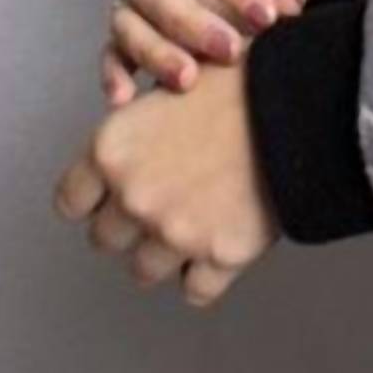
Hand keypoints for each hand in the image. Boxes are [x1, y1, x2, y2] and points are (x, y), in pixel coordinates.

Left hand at [52, 61, 278, 306]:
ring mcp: (176, 232)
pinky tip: (221, 242)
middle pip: (105, 240)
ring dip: (166, 251)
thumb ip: (136, 133)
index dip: (91, 199)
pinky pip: (194, 290)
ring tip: (195, 219)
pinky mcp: (219, 257)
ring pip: (144, 270)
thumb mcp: (170, 88)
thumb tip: (125, 160)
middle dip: (130, 225)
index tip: (107, 197)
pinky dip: (206, 273)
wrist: (302, 101)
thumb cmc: (241, 82)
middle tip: (163, 201)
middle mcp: (135, 197)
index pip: (70, 202)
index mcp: (113, 151)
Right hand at [102, 0, 336, 103]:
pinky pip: (115, 45)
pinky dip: (116, 71)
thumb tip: (284, 3)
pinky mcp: (140, 20)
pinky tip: (127, 97)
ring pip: (128, 16)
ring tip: (188, 81)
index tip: (268, 16)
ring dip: (154, 50)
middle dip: (188, 22)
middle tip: (230, 52)